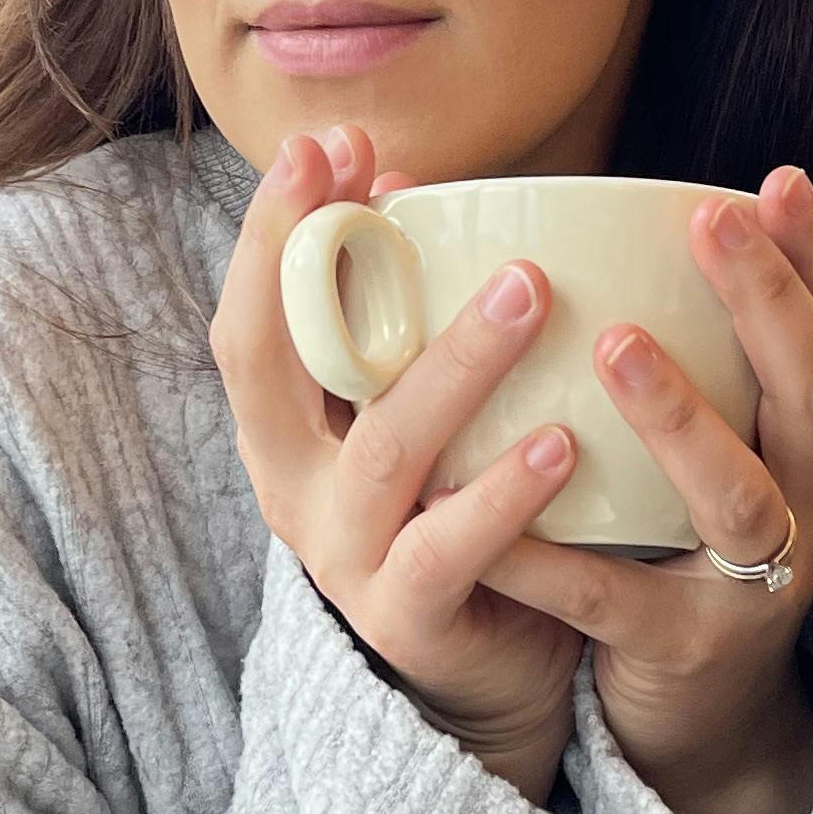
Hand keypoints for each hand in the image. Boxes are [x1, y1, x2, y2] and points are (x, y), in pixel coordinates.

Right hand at [208, 124, 585, 796]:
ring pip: (386, 449)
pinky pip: (449, 550)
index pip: (251, 313)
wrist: (493, 669)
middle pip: (269, 365)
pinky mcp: (407, 617)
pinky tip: (560, 442)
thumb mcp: (423, 403)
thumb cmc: (460, 505)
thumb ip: (404, 310)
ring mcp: (343, 556)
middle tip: (379, 178)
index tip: (324, 143)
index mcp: (286, 427)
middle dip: (312, 261)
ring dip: (454, 361)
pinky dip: (503, 493)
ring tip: (528, 291)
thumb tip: (401, 180)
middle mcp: (292, 486)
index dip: (274, 229)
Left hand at [483, 168, 812, 813]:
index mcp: (811, 444)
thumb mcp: (702, 446)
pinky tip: (496, 518)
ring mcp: (755, 584)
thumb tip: (541, 220)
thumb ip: (661, 345)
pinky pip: (613, 598)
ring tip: (618, 343)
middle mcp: (809, 505)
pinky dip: (554, 557)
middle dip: (769, 302)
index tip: (775, 180)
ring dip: (682, 414)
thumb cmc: (676, 543)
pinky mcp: (684, 650)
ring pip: (739, 496)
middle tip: (711, 221)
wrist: (698, 720)